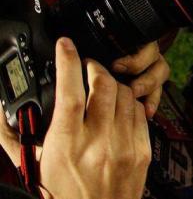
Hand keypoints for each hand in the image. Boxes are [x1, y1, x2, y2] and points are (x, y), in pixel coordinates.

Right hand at [0, 38, 150, 198]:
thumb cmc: (60, 196)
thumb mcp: (32, 166)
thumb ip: (14, 136)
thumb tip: (2, 111)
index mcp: (66, 145)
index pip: (70, 92)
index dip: (68, 62)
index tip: (65, 45)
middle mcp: (97, 143)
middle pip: (104, 85)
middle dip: (94, 68)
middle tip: (86, 67)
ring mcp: (123, 146)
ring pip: (125, 94)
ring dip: (114, 84)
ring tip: (102, 88)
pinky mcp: (142, 151)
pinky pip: (140, 113)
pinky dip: (129, 104)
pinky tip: (118, 108)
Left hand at [58, 0, 168, 117]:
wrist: (97, 66)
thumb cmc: (88, 47)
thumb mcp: (80, 27)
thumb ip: (76, 3)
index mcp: (127, 38)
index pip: (142, 39)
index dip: (135, 53)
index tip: (116, 63)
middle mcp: (141, 53)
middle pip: (153, 56)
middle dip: (139, 68)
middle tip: (120, 76)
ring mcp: (146, 70)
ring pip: (160, 72)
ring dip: (149, 84)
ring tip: (133, 95)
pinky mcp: (146, 88)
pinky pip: (158, 92)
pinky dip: (153, 100)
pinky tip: (145, 110)